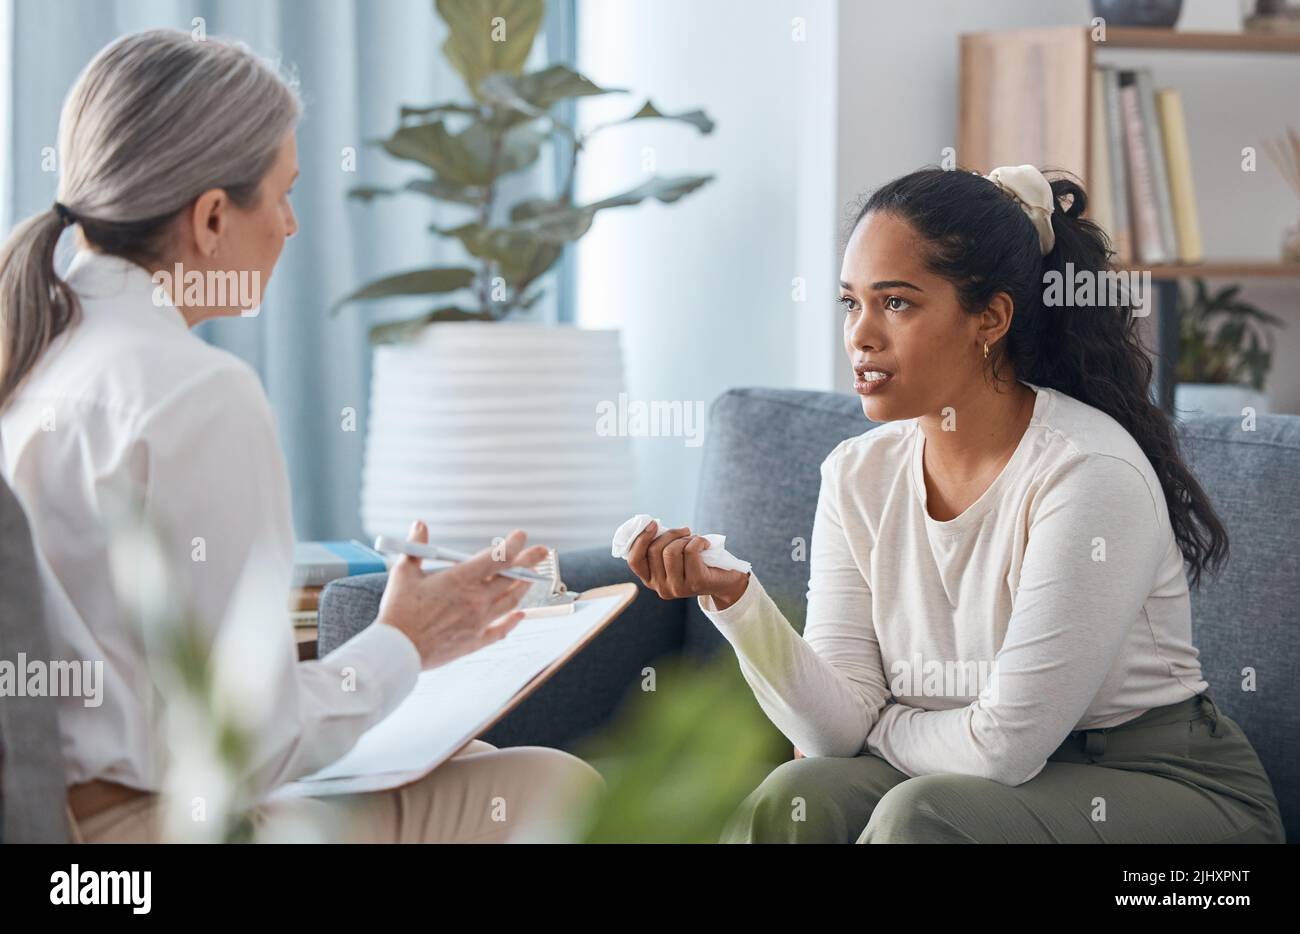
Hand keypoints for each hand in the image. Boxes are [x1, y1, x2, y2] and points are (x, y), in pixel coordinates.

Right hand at [375, 520, 549, 669]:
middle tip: (542, 552)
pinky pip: (501, 630)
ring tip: (531, 578)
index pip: (496, 557)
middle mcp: (475, 599)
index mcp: (460, 579)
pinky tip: (520, 615)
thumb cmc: (398, 611)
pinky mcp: (474, 641)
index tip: (521, 535)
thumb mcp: (403, 573)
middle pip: (511, 578)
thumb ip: (416, 547)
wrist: (398, 650)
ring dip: (523, 588)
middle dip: (529, 562)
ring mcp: (478, 621)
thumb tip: (419, 525)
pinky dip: (513, 622)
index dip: (513, 545)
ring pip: (510, 601)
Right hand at [626, 520, 749, 609]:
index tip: (653, 523)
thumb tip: (650, 525)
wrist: (726, 580)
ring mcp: (678, 588)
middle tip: (684, 531)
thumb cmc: (696, 562)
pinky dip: (699, 540)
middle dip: (670, 533)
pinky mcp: (695, 583)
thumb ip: (659, 545)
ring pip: (671, 551)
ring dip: (684, 538)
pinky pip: (690, 551)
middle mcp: (661, 588)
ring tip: (694, 540)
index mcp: (651, 581)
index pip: (635, 560)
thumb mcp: (673, 555)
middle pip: (654, 550)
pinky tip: (705, 544)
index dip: (641, 539)